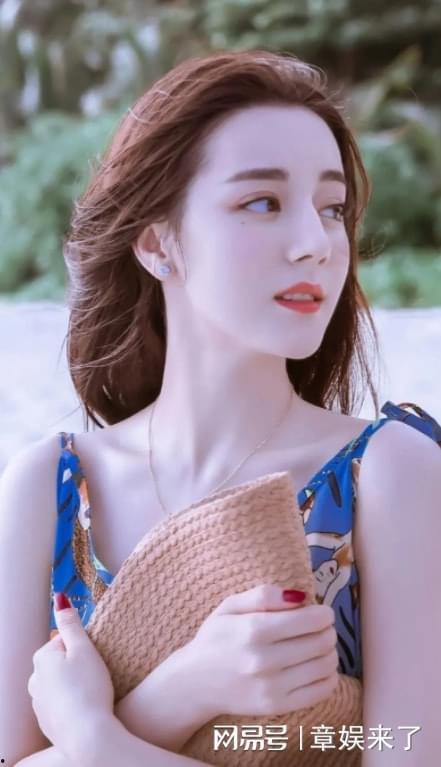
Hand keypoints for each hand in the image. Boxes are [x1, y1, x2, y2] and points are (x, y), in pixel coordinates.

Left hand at [27, 593, 114, 761]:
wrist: (88, 736)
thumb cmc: (89, 689)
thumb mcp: (84, 649)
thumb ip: (71, 623)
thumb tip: (59, 598)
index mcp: (42, 658)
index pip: (65, 640)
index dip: (84, 647)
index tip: (94, 658)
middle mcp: (35, 679)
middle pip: (61, 662)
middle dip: (77, 665)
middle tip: (95, 675)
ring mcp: (39, 703)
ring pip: (60, 683)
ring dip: (74, 684)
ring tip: (92, 692)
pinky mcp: (47, 721)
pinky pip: (61, 703)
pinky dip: (72, 702)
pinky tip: (86, 707)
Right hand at [182, 583, 338, 717]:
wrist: (195, 682)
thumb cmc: (215, 638)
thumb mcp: (230, 605)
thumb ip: (264, 595)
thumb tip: (301, 596)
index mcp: (255, 630)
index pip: (311, 620)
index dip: (324, 613)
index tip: (321, 612)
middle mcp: (265, 660)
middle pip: (322, 642)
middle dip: (328, 630)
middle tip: (321, 628)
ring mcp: (272, 687)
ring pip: (325, 666)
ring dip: (330, 652)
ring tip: (319, 646)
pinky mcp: (277, 706)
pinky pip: (321, 691)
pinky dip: (328, 676)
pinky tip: (318, 667)